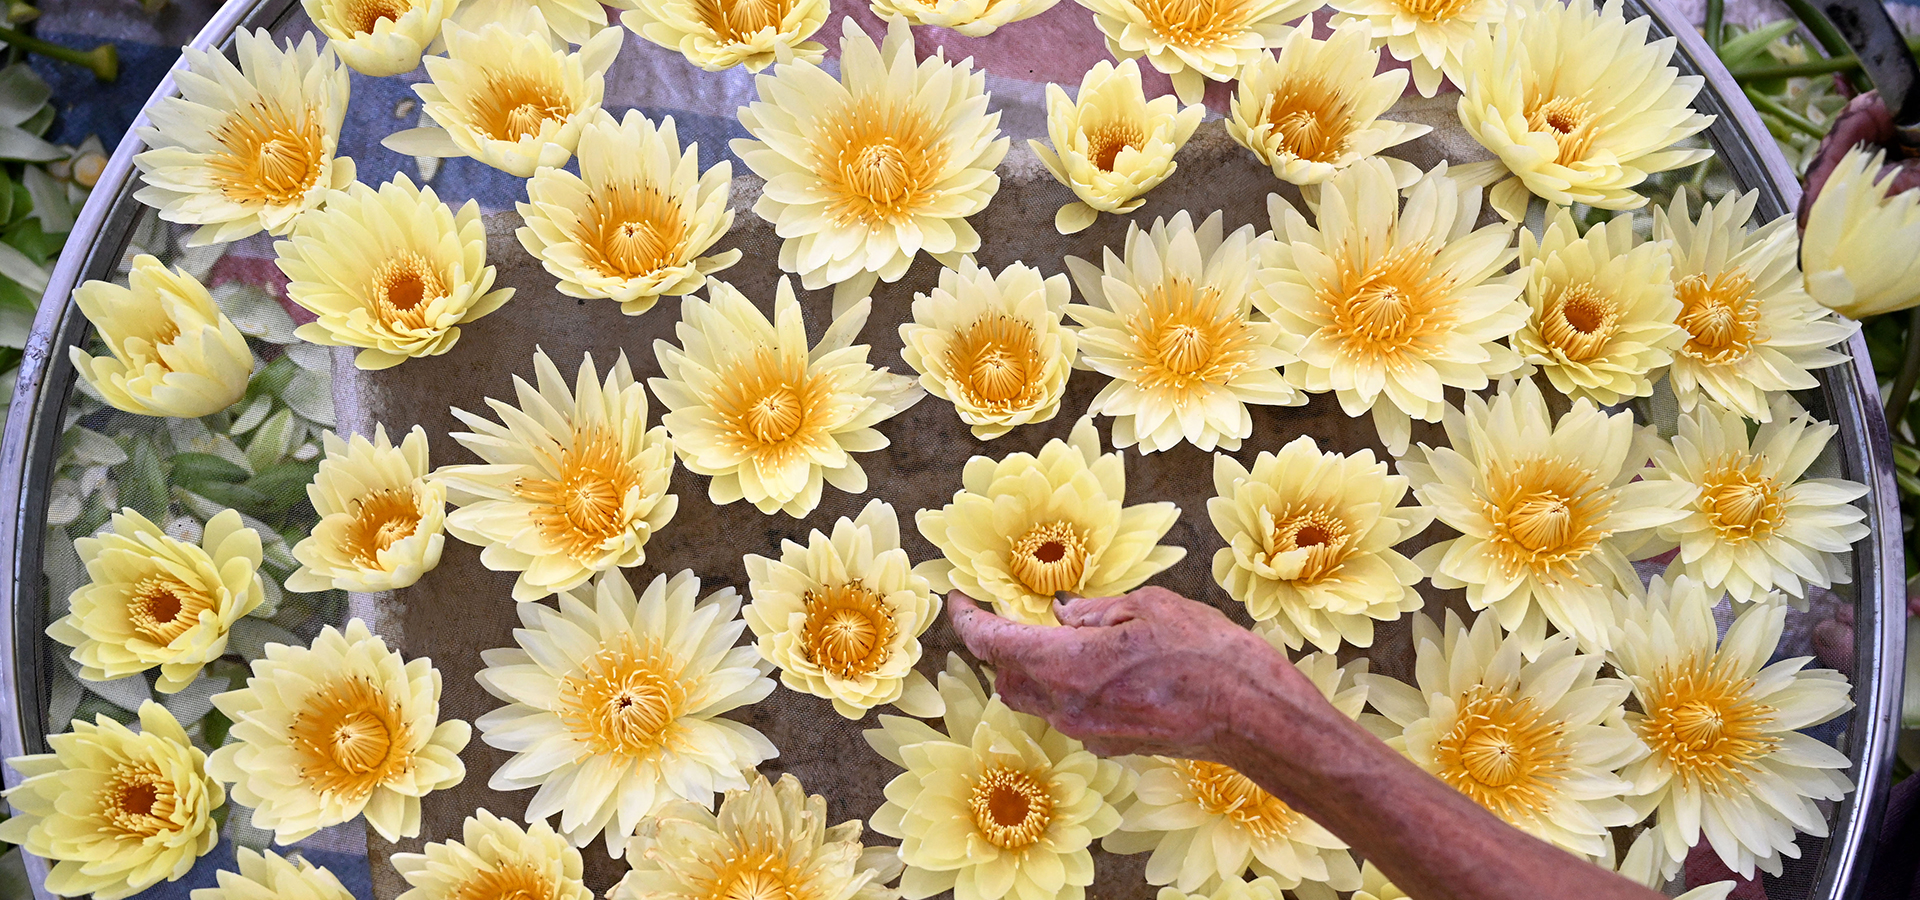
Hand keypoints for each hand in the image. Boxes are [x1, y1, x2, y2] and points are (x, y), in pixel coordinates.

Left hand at [946, 586, 1312, 760]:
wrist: (1252, 716)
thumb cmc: (1205, 654)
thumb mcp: (1148, 607)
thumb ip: (1096, 612)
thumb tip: (1066, 616)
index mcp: (1067, 665)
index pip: (991, 644)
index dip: (967, 619)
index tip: (958, 597)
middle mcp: (1067, 706)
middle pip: (1006, 678)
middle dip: (999, 646)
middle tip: (1012, 614)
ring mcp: (1089, 731)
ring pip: (1037, 699)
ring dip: (1035, 669)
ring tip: (1063, 636)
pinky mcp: (1112, 744)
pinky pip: (1072, 713)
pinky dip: (1070, 686)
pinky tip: (1103, 664)